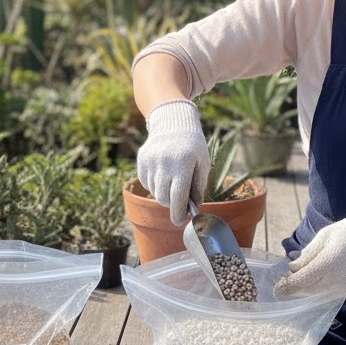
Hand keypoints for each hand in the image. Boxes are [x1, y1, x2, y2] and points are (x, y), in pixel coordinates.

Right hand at [136, 99, 209, 225]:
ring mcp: (151, 161)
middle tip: (179, 202)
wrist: (173, 122)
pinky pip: (146, 182)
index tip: (178, 221)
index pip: (177, 196)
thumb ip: (199, 186)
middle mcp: (164, 162)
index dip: (178, 213)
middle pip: (163, 197)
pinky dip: (154, 185)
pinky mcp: (142, 160)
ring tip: (172, 183)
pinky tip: (163, 174)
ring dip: (163, 194)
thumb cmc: (193, 146)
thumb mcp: (203, 163)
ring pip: (154, 191)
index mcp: (183, 163)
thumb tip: (194, 206)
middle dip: (171, 204)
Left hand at [274, 207, 345, 298]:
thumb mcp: (324, 237)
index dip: (287, 287)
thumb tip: (292, 268)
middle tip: (287, 280)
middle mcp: (338, 278)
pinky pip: (334, 291)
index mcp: (328, 262)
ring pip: (321, 292)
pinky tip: (331, 271)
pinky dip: (327, 285)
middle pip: (310, 290)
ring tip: (308, 273)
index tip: (276, 290)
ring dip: (311, 286)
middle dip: (297, 286)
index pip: (302, 280)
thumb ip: (308, 255)